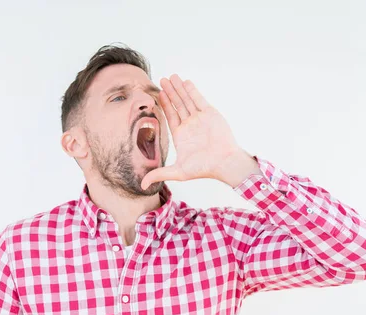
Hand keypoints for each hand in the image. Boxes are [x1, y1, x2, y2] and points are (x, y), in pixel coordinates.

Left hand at [141, 74, 256, 189]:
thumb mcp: (178, 172)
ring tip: (171, 77)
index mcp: (181, 135)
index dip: (164, 104)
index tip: (157, 94)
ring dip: (179, 89)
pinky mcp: (210, 114)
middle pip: (177, 105)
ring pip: (187, 100)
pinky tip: (185, 82)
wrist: (224, 162)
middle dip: (169, 93)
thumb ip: (160, 174)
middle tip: (162, 80)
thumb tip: (141, 186)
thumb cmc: (203, 168)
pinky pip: (199, 100)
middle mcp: (190, 125)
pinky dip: (192, 91)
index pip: (170, 116)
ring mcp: (200, 118)